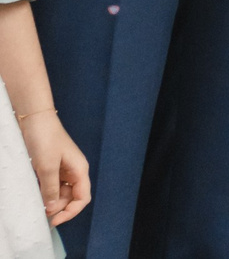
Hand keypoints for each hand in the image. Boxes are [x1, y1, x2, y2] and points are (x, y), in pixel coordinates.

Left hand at [19, 109, 90, 226]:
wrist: (35, 120)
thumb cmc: (45, 139)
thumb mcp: (47, 166)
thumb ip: (51, 189)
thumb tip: (52, 208)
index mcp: (79, 170)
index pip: (82, 198)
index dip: (71, 212)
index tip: (54, 220)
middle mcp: (74, 171)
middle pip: (71, 198)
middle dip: (58, 207)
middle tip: (41, 211)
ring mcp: (63, 169)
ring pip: (61, 193)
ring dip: (51, 201)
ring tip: (37, 204)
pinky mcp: (52, 167)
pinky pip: (51, 186)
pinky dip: (45, 193)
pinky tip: (37, 195)